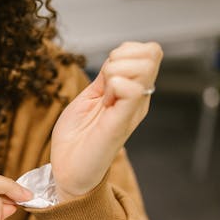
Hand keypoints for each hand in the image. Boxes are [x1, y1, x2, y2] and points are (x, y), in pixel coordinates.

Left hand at [51, 42, 162, 200]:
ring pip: (145, 64)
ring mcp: (133, 109)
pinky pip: (132, 88)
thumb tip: (118, 56)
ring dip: (116, 70)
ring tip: (103, 96)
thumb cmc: (76, 136)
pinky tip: (104, 103)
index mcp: (133, 91)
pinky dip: (113, 85)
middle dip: (120, 57)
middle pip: (151, 52)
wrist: (68, 169)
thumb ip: (105, 77)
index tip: (104, 78)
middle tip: (103, 85)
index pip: (147, 51)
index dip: (123, 52)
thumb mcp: (90, 96)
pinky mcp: (122, 122)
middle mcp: (139, 99)